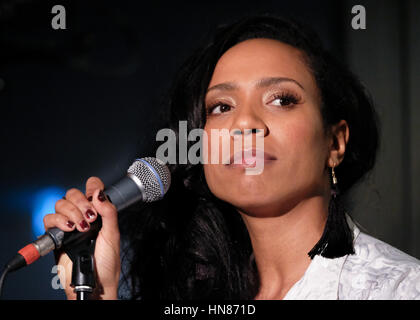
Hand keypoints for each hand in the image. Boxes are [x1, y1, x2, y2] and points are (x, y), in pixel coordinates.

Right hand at [43, 177, 120, 298]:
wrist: (96, 284)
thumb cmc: (107, 263)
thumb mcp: (113, 235)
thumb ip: (109, 212)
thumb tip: (99, 194)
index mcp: (98, 214)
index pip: (92, 189)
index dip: (92, 186)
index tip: (95, 193)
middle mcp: (82, 217)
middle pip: (72, 194)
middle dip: (81, 203)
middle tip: (90, 217)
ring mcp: (69, 225)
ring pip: (60, 205)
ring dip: (71, 213)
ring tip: (82, 228)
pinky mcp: (56, 237)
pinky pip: (48, 220)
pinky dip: (58, 221)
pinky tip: (69, 229)